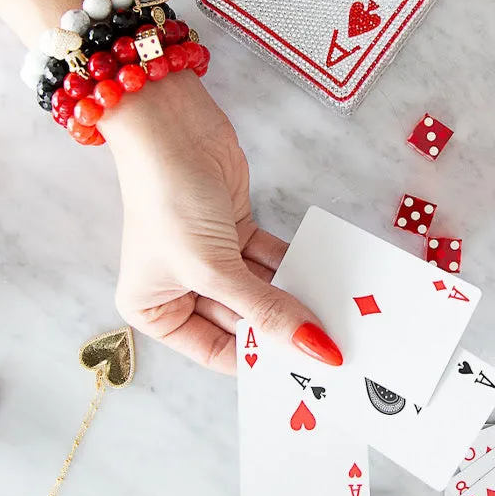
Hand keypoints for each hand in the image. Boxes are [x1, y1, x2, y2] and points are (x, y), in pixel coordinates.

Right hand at [103, 71, 342, 373]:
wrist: (171, 124)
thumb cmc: (167, 199)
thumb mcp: (210, 266)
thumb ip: (264, 310)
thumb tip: (313, 349)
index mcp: (155, 308)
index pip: (216, 350)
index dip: (260, 363)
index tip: (307, 371)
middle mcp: (181, 287)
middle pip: (242, 320)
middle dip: (282, 328)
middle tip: (334, 343)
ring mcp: (211, 257)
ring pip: (261, 289)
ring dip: (294, 296)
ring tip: (338, 314)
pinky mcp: (235, 228)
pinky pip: (269, 259)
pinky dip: (293, 266)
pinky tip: (324, 278)